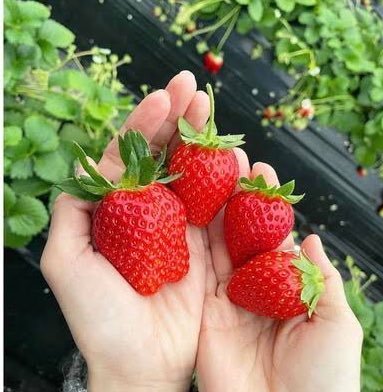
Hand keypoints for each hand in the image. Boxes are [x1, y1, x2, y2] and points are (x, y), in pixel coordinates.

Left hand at [41, 71, 211, 391]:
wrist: (141, 363)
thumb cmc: (99, 319)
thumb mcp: (66, 262)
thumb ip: (71, 212)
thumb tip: (84, 169)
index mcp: (116, 211)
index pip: (129, 156)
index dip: (143, 124)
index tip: (161, 99)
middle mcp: (148, 212)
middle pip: (163, 156)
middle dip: (177, 120)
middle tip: (192, 89)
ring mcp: (179, 226)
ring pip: (193, 173)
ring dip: (202, 141)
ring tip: (210, 113)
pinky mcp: (206, 245)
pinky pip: (218, 205)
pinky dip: (226, 180)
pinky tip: (232, 158)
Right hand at [197, 162, 362, 391]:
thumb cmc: (322, 380)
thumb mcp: (335, 324)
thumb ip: (322, 280)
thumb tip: (313, 239)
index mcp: (285, 287)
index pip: (273, 235)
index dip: (267, 204)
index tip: (261, 171)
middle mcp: (253, 286)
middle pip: (241, 234)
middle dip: (235, 199)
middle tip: (228, 164)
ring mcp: (226, 297)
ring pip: (217, 246)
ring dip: (212, 212)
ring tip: (206, 176)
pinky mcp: (204, 310)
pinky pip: (197, 270)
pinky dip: (193, 242)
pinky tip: (188, 212)